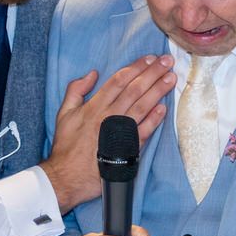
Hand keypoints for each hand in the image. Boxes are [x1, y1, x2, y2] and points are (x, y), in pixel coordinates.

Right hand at [40, 56, 174, 210]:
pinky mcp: (126, 149)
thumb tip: (92, 74)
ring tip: (171, 78)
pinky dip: (154, 119)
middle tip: (166, 62)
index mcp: (94, 106)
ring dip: (158, 91)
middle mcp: (108, 116)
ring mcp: (119, 133)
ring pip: (142, 106)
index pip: (119, 80)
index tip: (148, 58)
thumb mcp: (64, 113)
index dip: (136, 67)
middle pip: (134, 89)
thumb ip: (75, 90)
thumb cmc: (66, 147)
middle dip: (152, 73)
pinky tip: (164, 108)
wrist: (67, 177)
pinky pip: (143, 131)